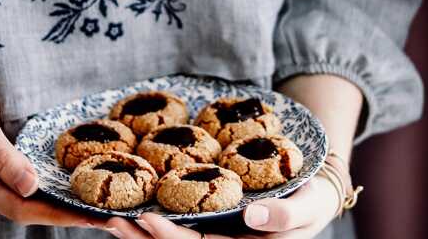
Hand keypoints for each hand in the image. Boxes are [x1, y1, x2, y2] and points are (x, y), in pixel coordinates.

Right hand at [0, 68, 108, 228]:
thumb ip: (2, 156)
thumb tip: (31, 186)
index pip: (22, 208)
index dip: (58, 215)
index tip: (90, 218)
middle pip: (29, 210)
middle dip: (67, 215)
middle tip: (106, 219)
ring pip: (29, 202)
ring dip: (60, 207)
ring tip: (95, 209)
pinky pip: (26, 187)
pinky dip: (49, 192)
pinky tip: (70, 190)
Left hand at [102, 174, 339, 237]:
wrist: (312, 195)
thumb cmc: (311, 202)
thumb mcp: (306, 207)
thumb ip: (284, 216)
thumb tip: (251, 216)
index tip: (145, 220)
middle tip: (114, 220)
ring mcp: (220, 238)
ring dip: (145, 235)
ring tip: (116, 218)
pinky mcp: (216, 224)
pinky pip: (185, 227)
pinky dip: (160, 222)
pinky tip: (140, 212)